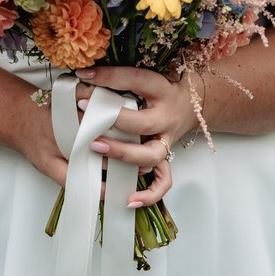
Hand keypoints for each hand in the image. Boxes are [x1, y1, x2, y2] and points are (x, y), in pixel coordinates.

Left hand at [75, 63, 192, 208]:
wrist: (190, 104)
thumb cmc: (157, 90)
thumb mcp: (143, 79)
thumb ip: (119, 80)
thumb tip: (83, 76)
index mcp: (161, 90)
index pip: (137, 80)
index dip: (110, 77)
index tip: (84, 76)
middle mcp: (166, 117)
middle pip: (144, 123)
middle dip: (115, 121)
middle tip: (85, 115)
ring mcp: (166, 140)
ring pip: (151, 155)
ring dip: (123, 154)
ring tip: (96, 148)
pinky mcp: (164, 158)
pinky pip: (163, 181)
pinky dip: (148, 193)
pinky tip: (128, 199)